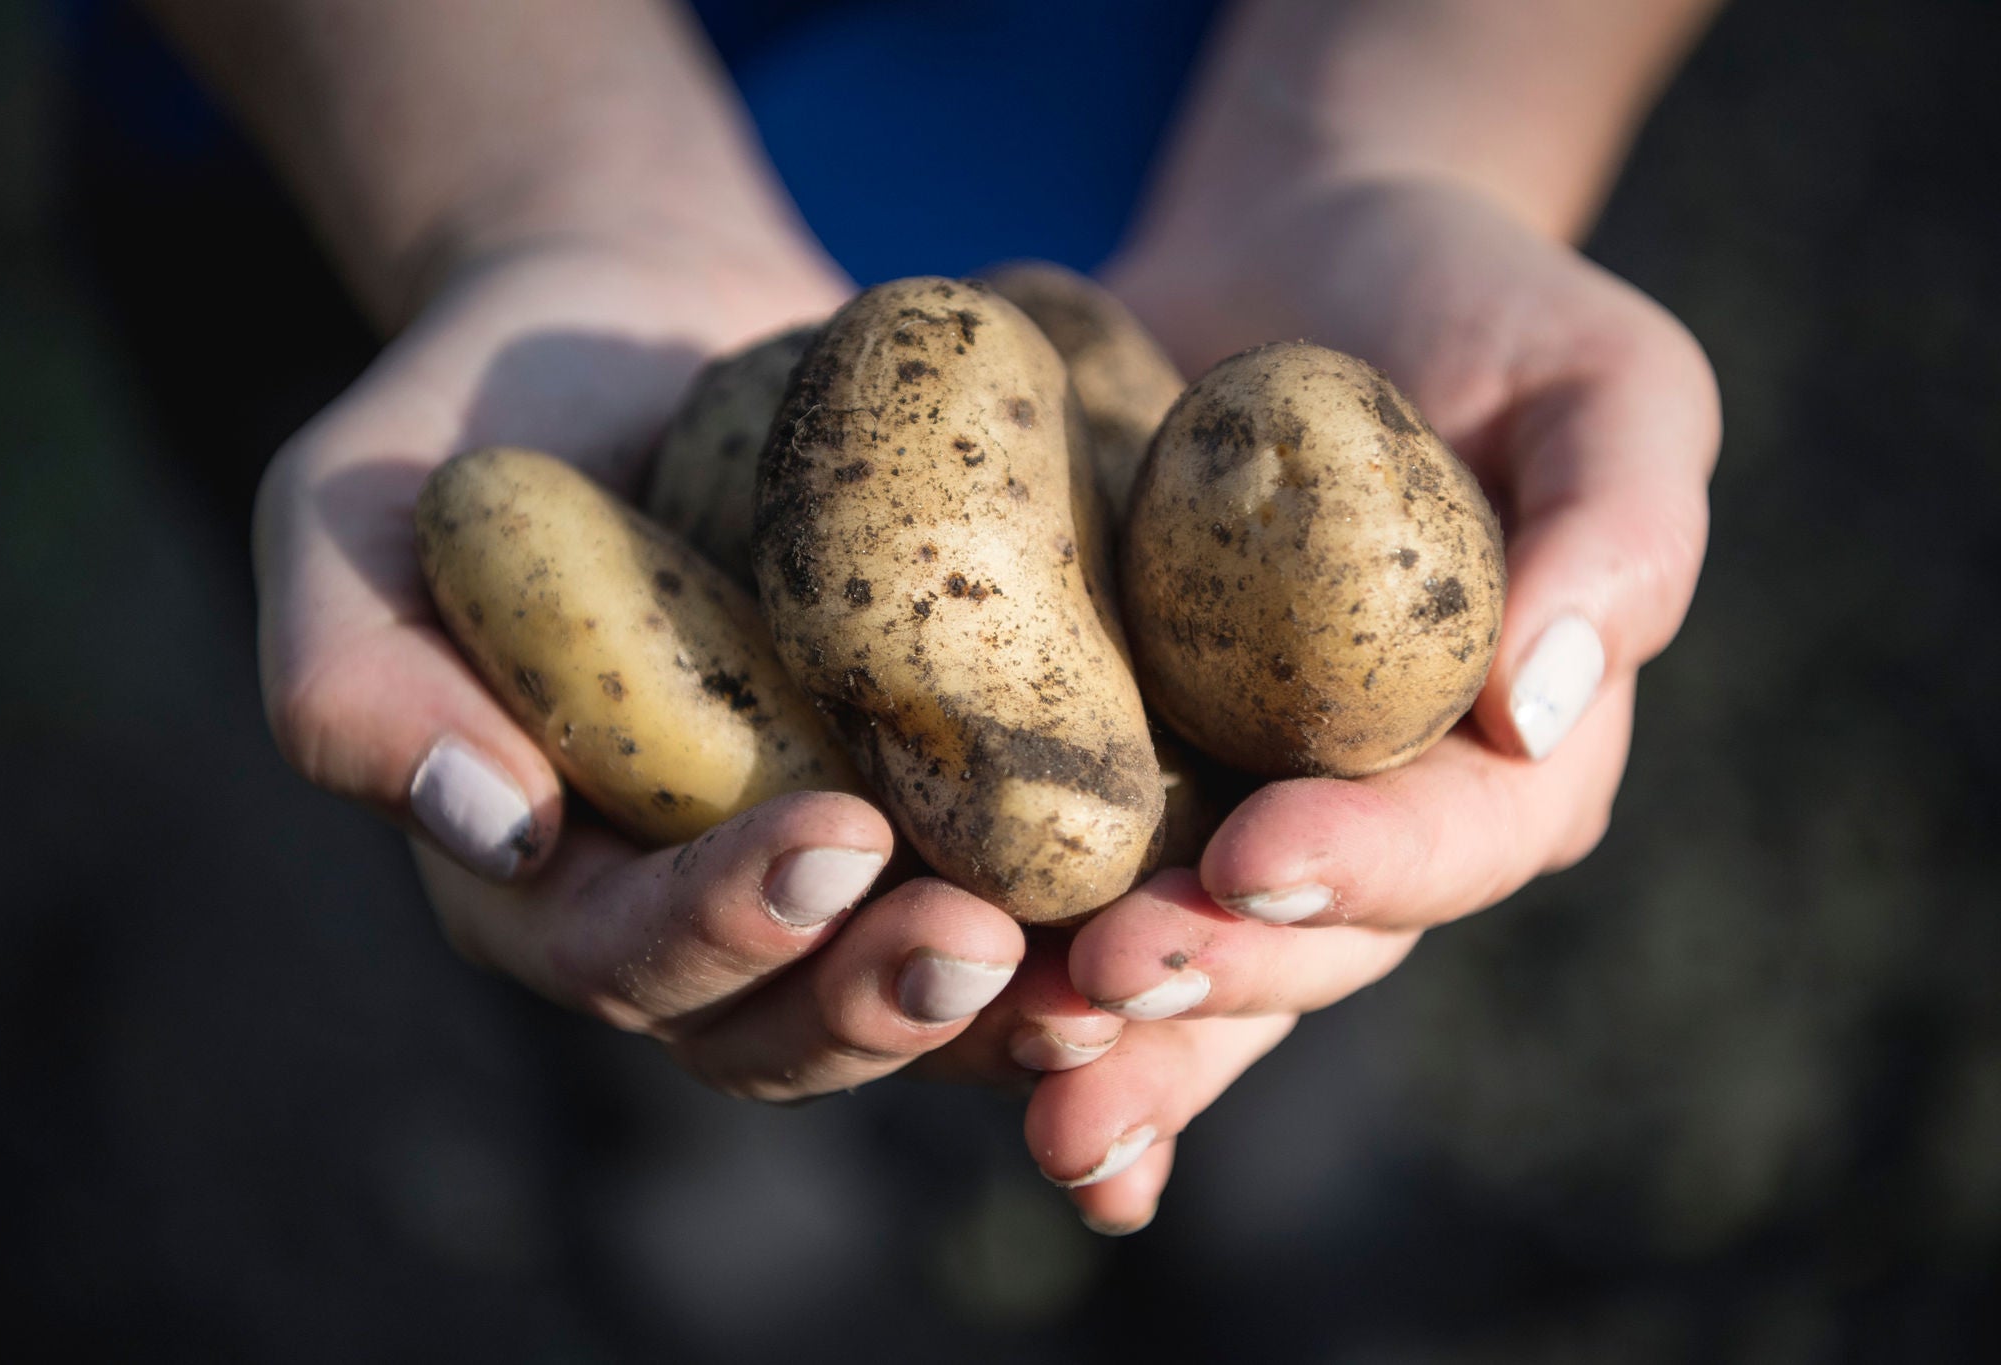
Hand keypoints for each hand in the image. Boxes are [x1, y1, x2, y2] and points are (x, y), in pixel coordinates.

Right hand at [254, 240, 1117, 1098]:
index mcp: (538, 880)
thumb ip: (354, 673)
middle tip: (977, 939)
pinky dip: (1086, 938)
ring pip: (907, 1003)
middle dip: (876, 1001)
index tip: (830, 839)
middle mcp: (683, 910)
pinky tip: (1179, 913)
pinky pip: (1008, 910)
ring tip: (1109, 963)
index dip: (717, 928)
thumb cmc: (477, 418)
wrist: (641, 329)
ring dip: (1006, 1010)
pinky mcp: (931, 815)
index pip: (615, 954)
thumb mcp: (351, 512)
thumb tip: (487, 823)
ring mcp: (817, 872)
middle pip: (777, 1024)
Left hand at [1028, 174, 1719, 1230]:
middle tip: (1099, 979)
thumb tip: (1541, 702)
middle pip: (1308, 941)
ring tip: (1017, 1057)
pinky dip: (1014, 971)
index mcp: (1512, 758)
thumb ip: (1623, 528)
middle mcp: (1375, 818)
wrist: (1294, 263)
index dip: (1365, 865)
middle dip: (1209, 977)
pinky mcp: (1116, 780)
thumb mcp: (1602, 378)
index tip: (1255, 854)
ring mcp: (1236, 809)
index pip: (1457, 844)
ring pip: (1187, 963)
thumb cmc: (1479, 307)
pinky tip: (942, 1025)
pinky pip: (1071, 894)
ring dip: (1110, 1033)